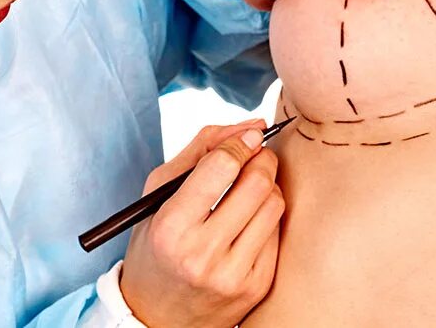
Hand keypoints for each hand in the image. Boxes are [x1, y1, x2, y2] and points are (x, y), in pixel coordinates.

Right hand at [120, 119, 282, 327]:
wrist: (158, 316)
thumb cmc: (157, 245)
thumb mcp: (159, 195)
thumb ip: (199, 152)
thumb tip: (249, 126)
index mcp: (171, 227)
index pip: (221, 167)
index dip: (240, 142)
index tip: (250, 133)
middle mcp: (202, 254)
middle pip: (257, 183)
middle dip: (262, 158)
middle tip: (256, 154)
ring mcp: (233, 275)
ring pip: (274, 205)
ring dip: (268, 186)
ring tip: (249, 189)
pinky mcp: (256, 287)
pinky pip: (277, 233)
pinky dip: (267, 216)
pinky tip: (249, 219)